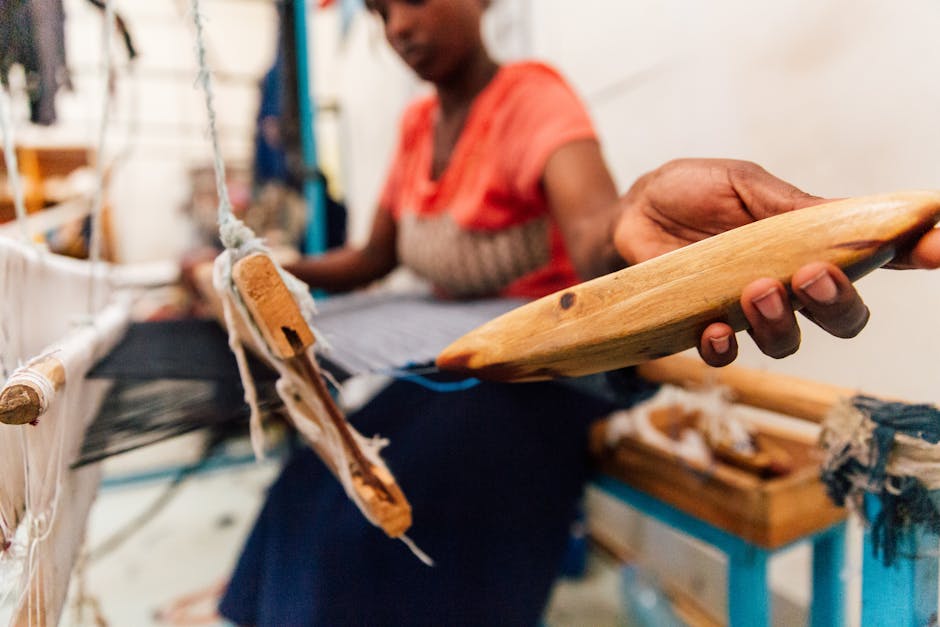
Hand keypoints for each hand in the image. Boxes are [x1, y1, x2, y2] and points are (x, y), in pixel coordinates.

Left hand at [613, 159, 939, 365]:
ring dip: (781, 322)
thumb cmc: (686, 193)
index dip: (917, 254)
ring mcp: (745, 311)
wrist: (625, 217)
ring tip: (756, 290)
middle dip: (839, 303)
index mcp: (808, 241)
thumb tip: (859, 215)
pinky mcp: (702, 329)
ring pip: (789, 340)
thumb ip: (792, 206)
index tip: (939, 248)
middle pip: (843, 315)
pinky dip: (724, 347)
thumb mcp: (742, 185)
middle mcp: (787, 282)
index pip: (876, 255)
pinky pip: (725, 355)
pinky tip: (713, 328)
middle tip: (813, 275)